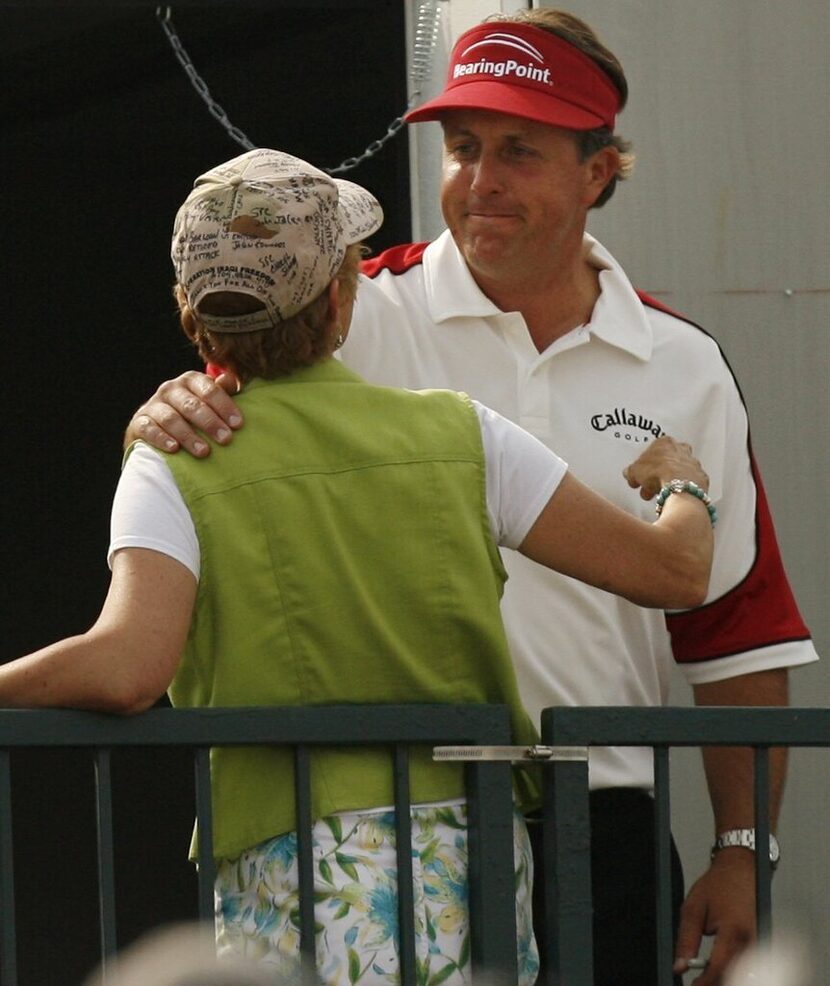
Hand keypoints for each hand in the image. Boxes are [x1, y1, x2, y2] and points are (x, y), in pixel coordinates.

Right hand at [124, 370, 242, 456]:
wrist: (157, 425)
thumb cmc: (193, 413)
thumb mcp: (209, 400)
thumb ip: (222, 391)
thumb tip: (231, 379)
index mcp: (190, 380)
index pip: (208, 389)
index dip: (224, 406)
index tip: (238, 424)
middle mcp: (170, 389)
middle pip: (191, 405)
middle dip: (210, 422)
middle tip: (226, 439)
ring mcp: (152, 405)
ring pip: (171, 418)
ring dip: (188, 435)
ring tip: (204, 451)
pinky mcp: (139, 422)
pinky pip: (148, 429)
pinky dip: (161, 438)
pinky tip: (174, 449)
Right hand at [623, 435, 708, 500]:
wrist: (678, 487)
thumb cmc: (657, 473)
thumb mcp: (633, 471)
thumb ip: (631, 472)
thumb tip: (630, 474)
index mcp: (665, 442)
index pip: (652, 451)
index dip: (644, 466)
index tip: (640, 474)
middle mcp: (682, 450)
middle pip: (666, 462)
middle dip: (655, 475)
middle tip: (647, 487)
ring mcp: (693, 463)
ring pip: (677, 473)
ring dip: (667, 484)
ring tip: (657, 495)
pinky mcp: (700, 478)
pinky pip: (688, 484)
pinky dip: (681, 490)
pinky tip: (673, 497)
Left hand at [674, 850, 756, 984]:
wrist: (741, 869)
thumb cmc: (718, 884)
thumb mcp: (692, 908)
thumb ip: (686, 939)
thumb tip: (680, 966)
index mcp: (733, 929)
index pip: (720, 966)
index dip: (705, 982)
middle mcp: (751, 938)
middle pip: (734, 974)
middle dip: (715, 982)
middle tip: (697, 982)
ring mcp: (759, 941)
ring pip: (743, 972)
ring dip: (725, 976)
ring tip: (705, 976)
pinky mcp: (760, 942)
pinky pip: (748, 964)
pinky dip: (734, 969)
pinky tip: (720, 969)